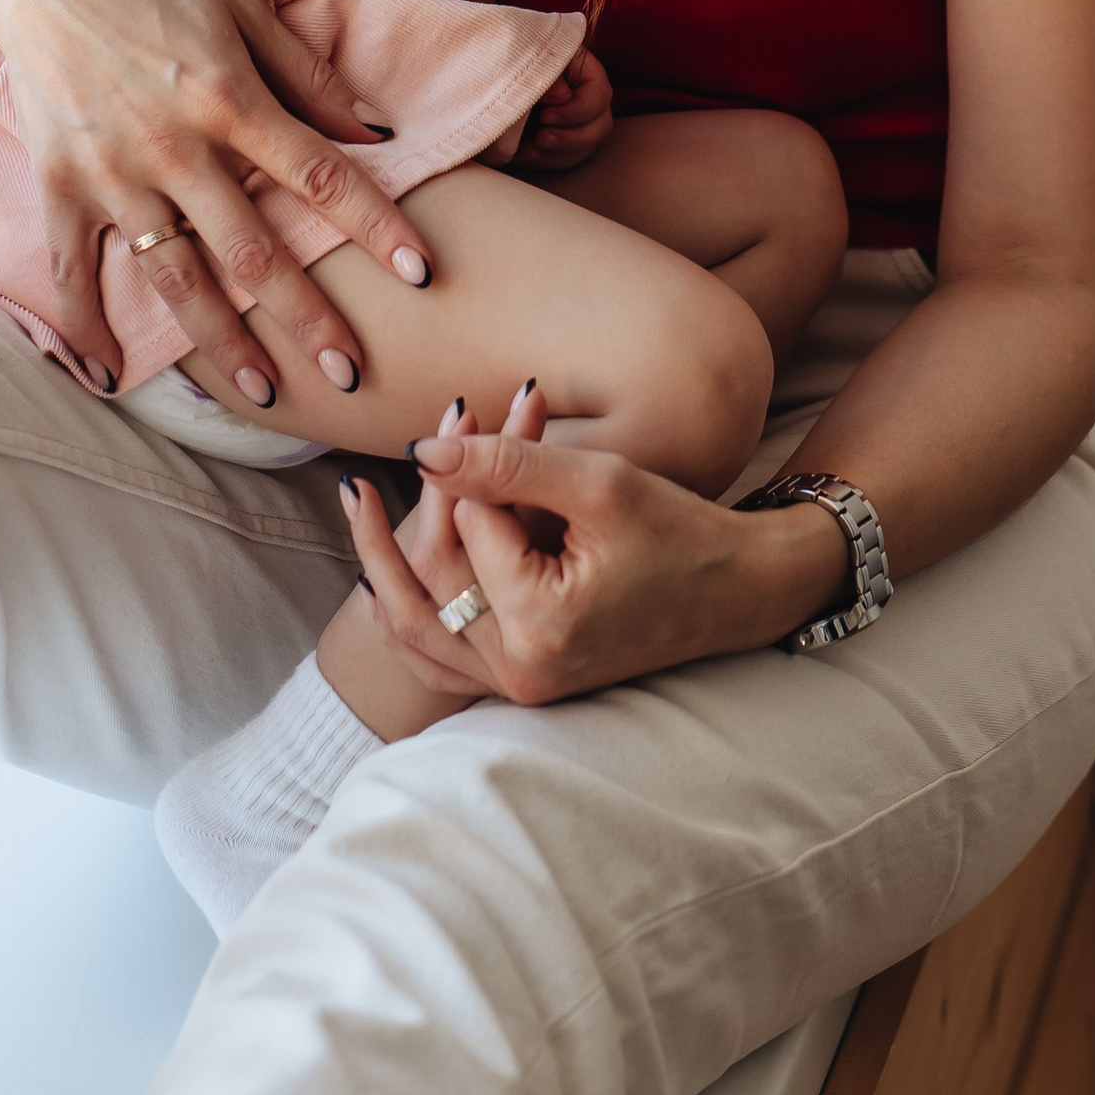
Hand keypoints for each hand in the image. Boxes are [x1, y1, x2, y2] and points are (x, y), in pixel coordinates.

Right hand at [0, 0, 437, 412]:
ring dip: (222, 341)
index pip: (320, 175)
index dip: (376, 225)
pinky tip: (109, 378)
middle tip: (352, 372)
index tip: (420, 274)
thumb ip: (308, 73)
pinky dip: (86, 326)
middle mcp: (173, 146)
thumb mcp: (241, 8)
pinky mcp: (60, 185)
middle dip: (307, 316)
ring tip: (264, 392)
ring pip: (175, 276)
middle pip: (254, 249)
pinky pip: (72, 271)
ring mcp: (112, 174)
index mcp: (228, 97)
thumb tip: (374, 130)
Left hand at [338, 418, 849, 703]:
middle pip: (428, 587)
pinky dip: (410, 618)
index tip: (474, 410)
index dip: (468, 467)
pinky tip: (382, 580)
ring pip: (420, 631)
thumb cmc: (680, 530)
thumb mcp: (599, 482)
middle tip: (365, 476)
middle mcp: (522, 670)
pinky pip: (443, 658)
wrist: (737, 591)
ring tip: (356, 511)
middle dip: (409, 517)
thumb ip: (507, 463)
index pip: (467, 533)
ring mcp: (522, 685)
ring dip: (386, 571)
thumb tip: (421, 450)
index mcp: (540, 626)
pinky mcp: (526, 682)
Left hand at [513, 45, 614, 174]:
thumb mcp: (524, 57)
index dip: (577, 110)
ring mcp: (578, 120)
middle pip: (600, 126)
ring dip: (557, 154)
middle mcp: (587, 96)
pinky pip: (566, 159)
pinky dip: (545, 161)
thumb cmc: (510, 58)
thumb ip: (545, 73)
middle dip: (570, 139)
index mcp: (583, 69)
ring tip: (528, 150)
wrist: (489, 75)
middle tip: (541, 137)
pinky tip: (523, 154)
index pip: (599, 93)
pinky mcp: (563, 139)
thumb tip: (560, 96)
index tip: (546, 115)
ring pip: (586, 147)